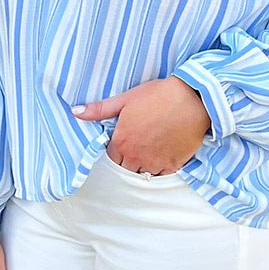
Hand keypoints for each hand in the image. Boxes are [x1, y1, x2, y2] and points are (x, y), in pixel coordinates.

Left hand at [71, 76, 211, 174]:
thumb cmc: (158, 95)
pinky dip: (160, 168)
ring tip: (150, 149)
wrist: (193, 98)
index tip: (124, 141)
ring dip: (143, 165)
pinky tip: (162, 153)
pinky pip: (161, 175)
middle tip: (138, 145)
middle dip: (128, 160)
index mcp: (121, 142)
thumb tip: (75, 112)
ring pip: (142, 173)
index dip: (116, 150)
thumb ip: (99, 109)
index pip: (110, 158)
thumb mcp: (126, 99)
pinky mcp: (173, 165)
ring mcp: (154, 162)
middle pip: (125, 168)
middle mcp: (135, 156)